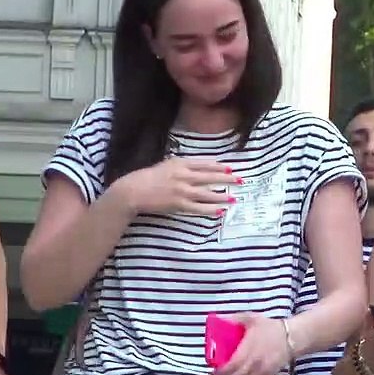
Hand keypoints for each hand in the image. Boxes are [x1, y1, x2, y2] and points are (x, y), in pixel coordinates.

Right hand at [119, 157, 239, 216]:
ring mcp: (182, 190)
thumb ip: (181, 166)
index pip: (205, 164)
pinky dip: (210, 209)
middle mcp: (183, 175)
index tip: (230, 169)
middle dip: (227, 179)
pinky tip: (220, 210)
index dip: (219, 167)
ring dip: (222, 196)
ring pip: (207, 193)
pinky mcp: (178, 204)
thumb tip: (195, 168)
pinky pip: (199, 208)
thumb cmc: (147, 177)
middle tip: (241, 180)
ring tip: (234, 198)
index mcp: (180, 163)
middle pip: (210, 177)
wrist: (133, 191)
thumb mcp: (165, 165)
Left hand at [212, 313, 289, 374]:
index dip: (220, 372)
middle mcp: (255, 365)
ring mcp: (262, 373)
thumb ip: (234, 319)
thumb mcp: (251, 319)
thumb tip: (219, 318)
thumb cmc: (270, 328)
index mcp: (248, 351)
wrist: (291, 337)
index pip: (230, 368)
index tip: (213, 371)